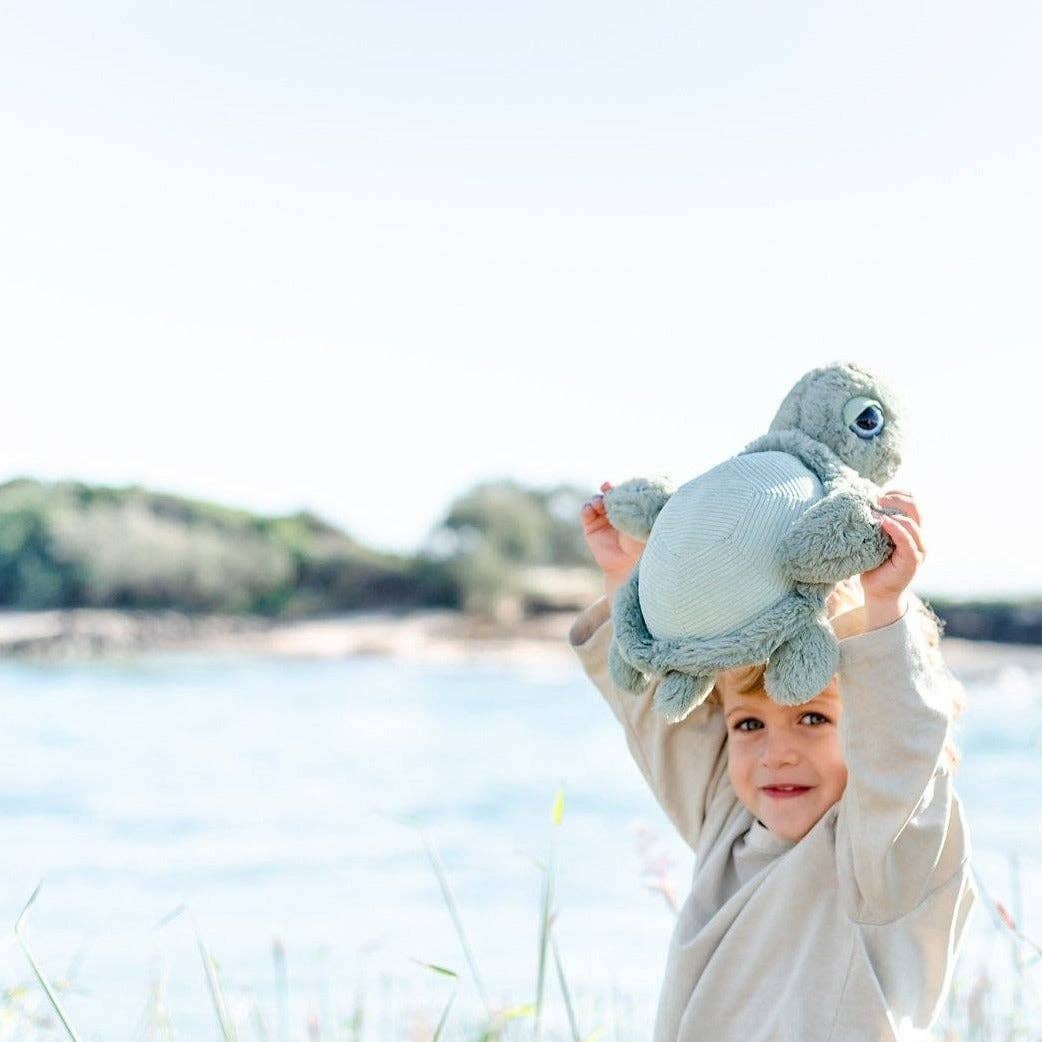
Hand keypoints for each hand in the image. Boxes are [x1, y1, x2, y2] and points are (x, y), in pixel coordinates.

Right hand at [580, 481, 645, 597]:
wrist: (628, 566)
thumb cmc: (642, 545)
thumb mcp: (642, 522)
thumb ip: (636, 506)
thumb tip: (628, 490)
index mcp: (631, 509)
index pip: (624, 492)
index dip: (621, 486)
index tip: (619, 484)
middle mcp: (617, 513)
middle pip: (609, 494)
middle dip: (608, 489)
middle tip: (608, 487)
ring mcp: (603, 519)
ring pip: (596, 501)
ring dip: (597, 499)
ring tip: (600, 504)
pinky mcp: (591, 528)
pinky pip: (585, 513)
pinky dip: (586, 508)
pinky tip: (591, 510)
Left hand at [862, 490, 925, 629]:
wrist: (878, 592)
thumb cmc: (874, 564)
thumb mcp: (875, 539)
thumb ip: (877, 524)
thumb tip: (863, 503)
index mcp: (913, 530)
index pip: (913, 503)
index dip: (900, 493)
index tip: (881, 491)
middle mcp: (920, 538)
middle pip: (916, 508)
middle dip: (897, 498)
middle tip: (877, 497)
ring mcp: (919, 550)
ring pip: (913, 523)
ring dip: (894, 513)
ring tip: (875, 511)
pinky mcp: (912, 561)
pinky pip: (907, 541)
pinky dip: (895, 528)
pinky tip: (882, 522)